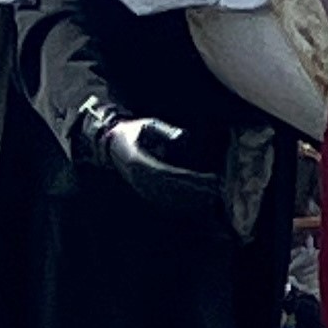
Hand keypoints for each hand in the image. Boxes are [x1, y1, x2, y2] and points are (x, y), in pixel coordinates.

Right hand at [68, 98, 219, 221]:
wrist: (111, 143)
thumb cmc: (132, 131)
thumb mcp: (146, 125)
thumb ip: (164, 131)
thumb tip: (184, 137)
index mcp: (139, 162)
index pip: (171, 174)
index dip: (191, 179)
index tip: (209, 180)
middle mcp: (139, 178)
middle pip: (172, 190)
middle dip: (195, 191)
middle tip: (216, 191)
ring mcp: (140, 186)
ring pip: (168, 198)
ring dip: (189, 200)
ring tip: (210, 197)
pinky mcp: (143, 190)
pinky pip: (163, 199)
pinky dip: (179, 202)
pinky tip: (194, 202)